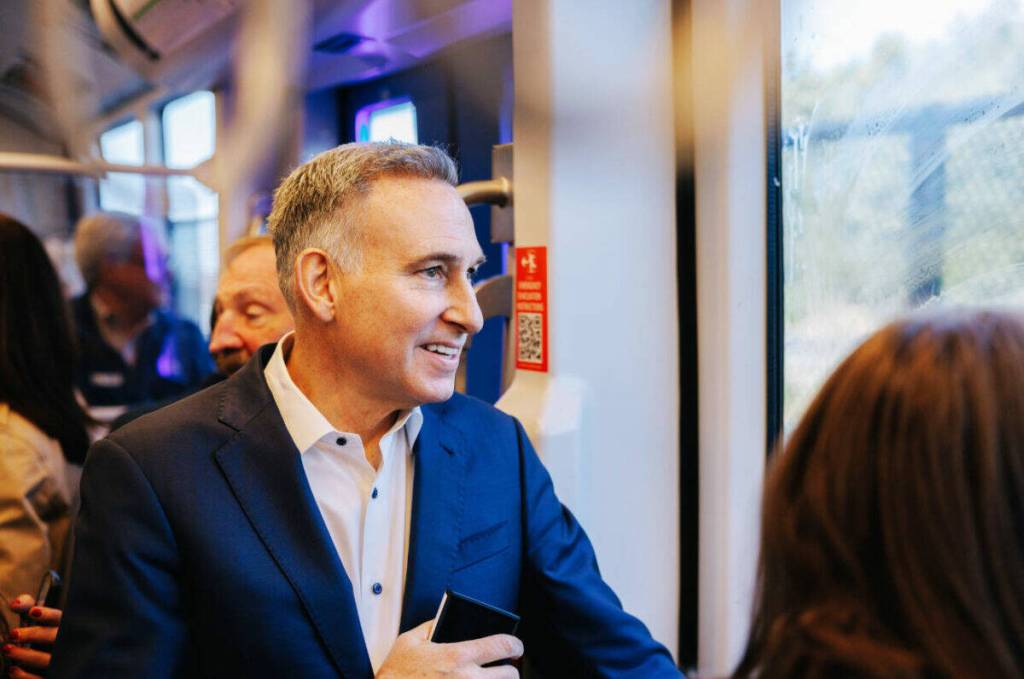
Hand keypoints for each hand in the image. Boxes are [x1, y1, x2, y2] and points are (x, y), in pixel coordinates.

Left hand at [4, 594, 61, 678]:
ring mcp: (64, 662)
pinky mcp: (56, 676)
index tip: (32, 612)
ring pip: (48, 659)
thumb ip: (29, 605)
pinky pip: (41, 678)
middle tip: (13, 634)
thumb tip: (15, 604)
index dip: (48, 614)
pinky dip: (25, 676)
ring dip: (26, 655)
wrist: (61, 657)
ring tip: (7, 649)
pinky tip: (12, 669)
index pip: (61, 617)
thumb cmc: (48, 630)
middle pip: (55, 637)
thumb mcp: (41, 615)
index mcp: (68, 624)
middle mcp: (69, 642)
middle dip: (33, 635)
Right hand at [376, 620, 522, 677]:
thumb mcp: (410, 641)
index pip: (502, 645)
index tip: (516, 648)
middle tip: (503, 670)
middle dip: (510, 671)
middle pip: (510, 675)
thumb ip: (432, 625)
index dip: (515, 645)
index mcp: (457, 655)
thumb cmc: (396, 675)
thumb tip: (447, 617)